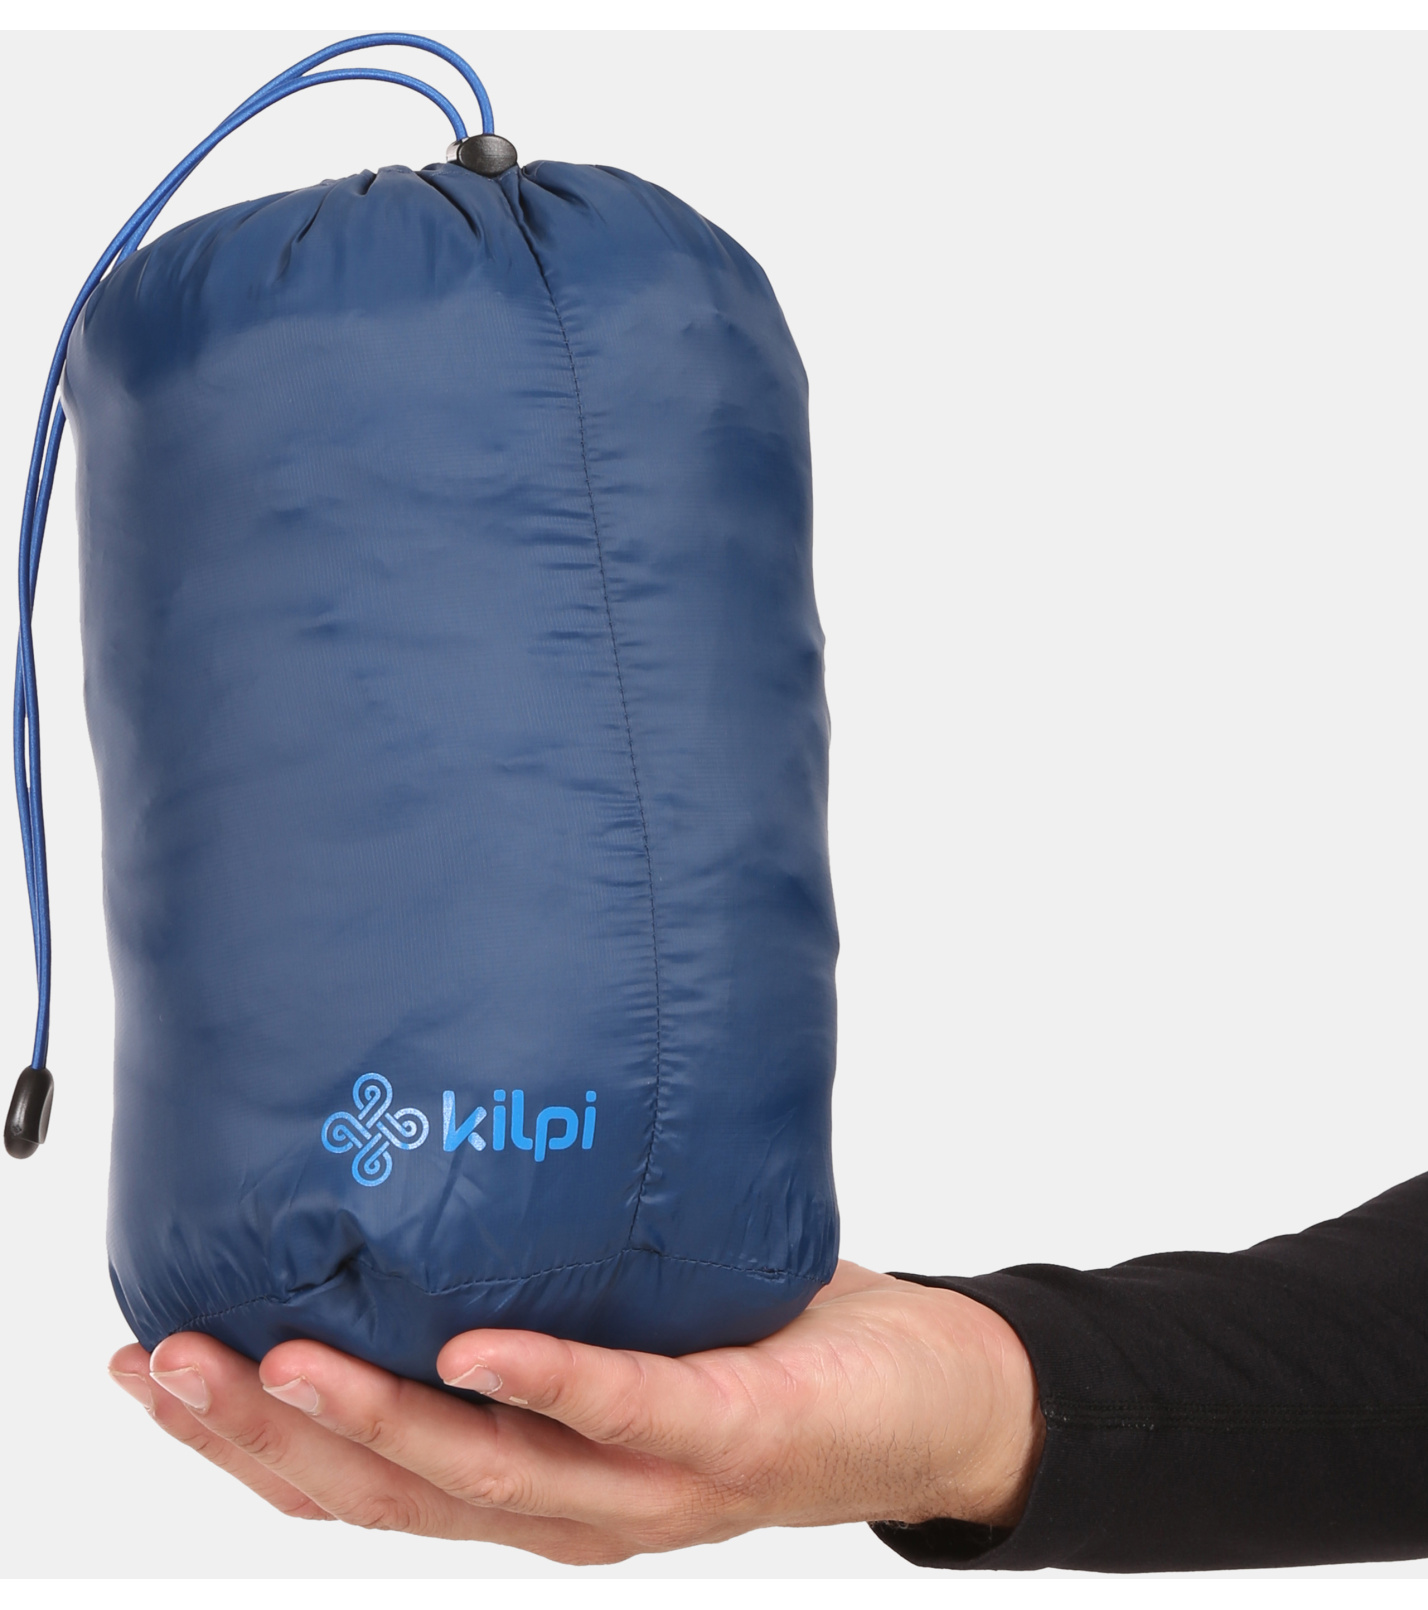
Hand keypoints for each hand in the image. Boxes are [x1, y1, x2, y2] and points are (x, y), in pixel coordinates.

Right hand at [109, 1261, 1044, 1563]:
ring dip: (372, 1421)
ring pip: (483, 1474)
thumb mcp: (621, 1307)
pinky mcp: (727, 1438)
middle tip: (167, 1362)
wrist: (929, 1396)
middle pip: (389, 1492)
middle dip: (263, 1437)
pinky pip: (624, 1411)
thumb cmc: (764, 1340)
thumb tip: (427, 1158)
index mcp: (527, 1477)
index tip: (143, 1368)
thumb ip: (532, 1275)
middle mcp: (567, 1506)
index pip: (359, 1481)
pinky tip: (472, 1347)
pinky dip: (545, 1381)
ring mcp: (645, 1486)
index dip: (240, 1446)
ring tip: (271, 1362)